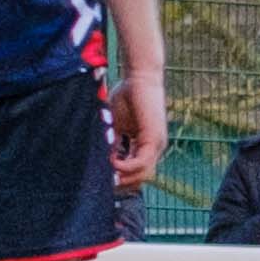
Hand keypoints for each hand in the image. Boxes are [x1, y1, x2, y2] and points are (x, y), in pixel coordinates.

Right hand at [110, 67, 166, 194]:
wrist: (139, 78)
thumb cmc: (127, 97)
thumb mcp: (115, 126)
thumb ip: (111, 144)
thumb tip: (102, 162)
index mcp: (147, 146)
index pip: (137, 173)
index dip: (120, 178)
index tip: (102, 178)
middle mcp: (155, 148)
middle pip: (140, 179)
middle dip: (121, 182)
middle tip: (102, 180)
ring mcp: (157, 145)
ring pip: (142, 174)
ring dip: (122, 176)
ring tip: (106, 170)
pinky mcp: (154, 138)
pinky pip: (142, 163)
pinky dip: (126, 166)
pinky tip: (112, 162)